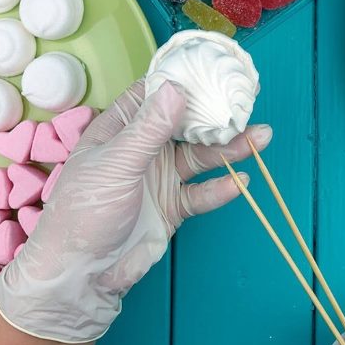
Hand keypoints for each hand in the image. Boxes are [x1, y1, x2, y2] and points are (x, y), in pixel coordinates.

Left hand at [0, 79, 272, 342]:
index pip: (153, 96)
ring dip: (228, 150)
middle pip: (185, 126)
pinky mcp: (172, 208)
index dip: (181, 82)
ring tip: (260, 138)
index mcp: (119, 130)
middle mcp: (142, 150)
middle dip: (214, 116)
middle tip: (247, 104)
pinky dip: (221, 189)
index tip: (213, 70)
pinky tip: (241, 181)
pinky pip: (201, 194)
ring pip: (200, 158)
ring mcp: (158, 179)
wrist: (83, 274)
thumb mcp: (116, 164)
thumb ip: (148, 129)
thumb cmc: (85, 212)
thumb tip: (175, 88)